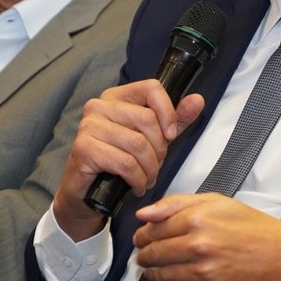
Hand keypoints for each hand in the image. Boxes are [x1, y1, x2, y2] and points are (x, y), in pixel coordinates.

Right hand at [52, 80, 206, 240]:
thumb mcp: (153, 139)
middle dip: (159, 149)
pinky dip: (137, 179)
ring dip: (149, 168)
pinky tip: (136, 185)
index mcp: (117, 97)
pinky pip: (125, 163)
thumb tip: (197, 101)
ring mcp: (89, 126)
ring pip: (137, 144)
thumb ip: (175, 119)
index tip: (170, 135)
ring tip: (147, 178)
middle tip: (155, 165)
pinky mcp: (84, 149)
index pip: (151, 88)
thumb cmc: (120, 163)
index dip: (168, 112)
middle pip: (147, 119)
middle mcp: (99, 106)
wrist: (88, 193)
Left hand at [132, 194, 280, 280]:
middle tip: (143, 255)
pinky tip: (178, 277)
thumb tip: (143, 215)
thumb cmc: (253, 227)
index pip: (152, 230)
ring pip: (162, 276)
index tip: (141, 239)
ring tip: (154, 269)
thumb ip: (176, 204)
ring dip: (153, 273)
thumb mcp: (217, 202)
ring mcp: (203, 273)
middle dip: (144, 255)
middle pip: (153, 254)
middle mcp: (198, 247)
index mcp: (197, 219)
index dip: (142, 236)